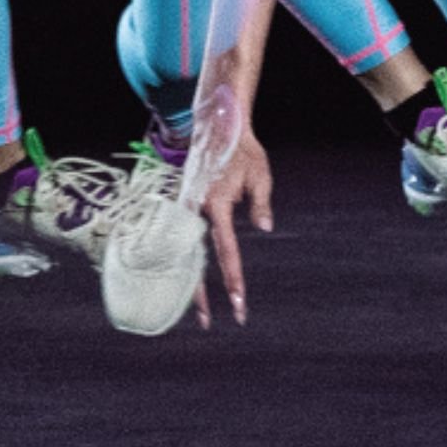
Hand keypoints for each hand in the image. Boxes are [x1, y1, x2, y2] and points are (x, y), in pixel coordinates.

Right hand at [193, 128, 272, 329]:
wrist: (217, 123)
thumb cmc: (242, 150)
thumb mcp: (260, 175)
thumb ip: (260, 203)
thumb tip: (264, 229)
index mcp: (215, 203)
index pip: (225, 251)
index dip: (232, 279)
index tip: (238, 304)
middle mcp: (195, 208)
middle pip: (195, 259)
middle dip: (202, 294)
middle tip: (210, 323)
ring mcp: (186, 205)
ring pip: (184, 251)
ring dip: (190, 279)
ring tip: (198, 310)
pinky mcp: (184, 203)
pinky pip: (183, 237)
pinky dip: (185, 260)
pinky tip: (188, 277)